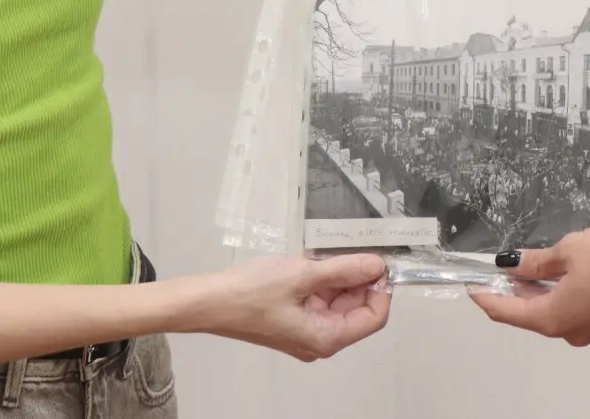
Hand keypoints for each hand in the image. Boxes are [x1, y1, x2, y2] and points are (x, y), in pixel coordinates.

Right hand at [198, 254, 391, 361]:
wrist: (208, 302)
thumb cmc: (251, 292)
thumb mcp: (303, 275)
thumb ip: (345, 270)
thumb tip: (377, 266)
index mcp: (325, 338)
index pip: (373, 317)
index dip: (381, 289)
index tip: (380, 261)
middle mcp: (319, 340)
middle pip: (356, 310)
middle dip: (359, 280)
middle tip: (354, 249)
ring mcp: (304, 331)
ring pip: (337, 303)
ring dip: (339, 278)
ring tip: (327, 254)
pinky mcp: (292, 320)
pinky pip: (318, 301)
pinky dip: (322, 281)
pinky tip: (314, 262)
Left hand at [468, 225, 589, 346]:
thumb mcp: (567, 252)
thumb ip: (537, 261)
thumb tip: (512, 265)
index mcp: (550, 318)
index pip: (506, 312)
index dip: (486, 296)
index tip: (472, 283)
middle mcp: (565, 330)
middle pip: (527, 313)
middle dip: (511, 291)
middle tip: (497, 269)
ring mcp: (585, 328)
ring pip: (549, 311)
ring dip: (534, 291)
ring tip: (521, 267)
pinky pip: (567, 308)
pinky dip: (553, 293)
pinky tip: (549, 275)